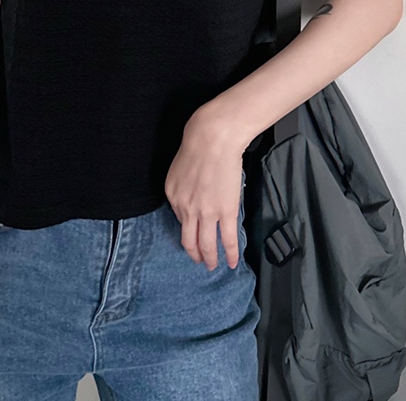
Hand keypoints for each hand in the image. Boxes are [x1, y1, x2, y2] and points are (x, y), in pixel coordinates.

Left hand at [164, 110, 246, 271]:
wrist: (213, 138)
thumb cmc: (198, 143)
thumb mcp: (179, 167)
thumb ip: (183, 186)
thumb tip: (193, 197)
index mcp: (173, 196)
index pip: (179, 219)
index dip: (188, 228)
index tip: (194, 234)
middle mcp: (186, 209)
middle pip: (189, 241)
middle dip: (194, 254)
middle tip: (199, 262)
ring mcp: (206, 213)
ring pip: (207, 246)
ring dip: (210, 259)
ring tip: (213, 266)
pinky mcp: (225, 212)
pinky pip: (228, 239)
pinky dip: (231, 254)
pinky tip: (232, 262)